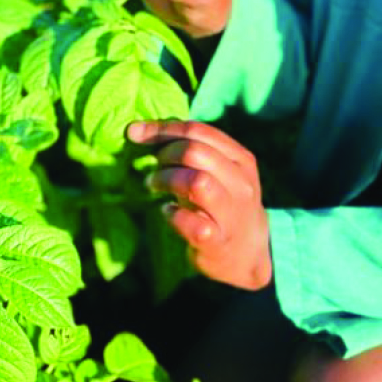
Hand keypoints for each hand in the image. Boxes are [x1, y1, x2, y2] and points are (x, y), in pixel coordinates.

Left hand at [126, 119, 270, 289]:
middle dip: (165, 155)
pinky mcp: (218, 241)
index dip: (163, 129)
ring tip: (153, 185)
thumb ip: (190, 149)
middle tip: (154, 167)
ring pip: (197, 182)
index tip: (135, 133)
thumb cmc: (221, 205)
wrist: (247, 253)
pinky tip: (167, 212)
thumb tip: (142, 129)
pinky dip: (172, 215)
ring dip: (166, 180)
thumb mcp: (217, 173)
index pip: (199, 131)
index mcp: (241, 160)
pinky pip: (190, 223)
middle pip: (196, 152)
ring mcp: (232, 214)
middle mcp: (241, 184)